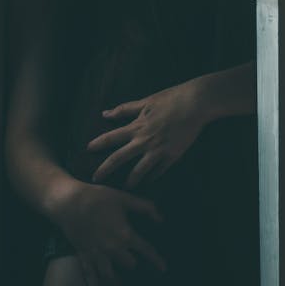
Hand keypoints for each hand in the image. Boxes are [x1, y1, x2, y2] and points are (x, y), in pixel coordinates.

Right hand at [52, 181, 165, 285]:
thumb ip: (146, 207)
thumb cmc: (99, 198)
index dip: (156, 260)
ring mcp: (97, 255)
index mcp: (125, 235)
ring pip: (111, 276)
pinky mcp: (84, 256)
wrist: (69, 202)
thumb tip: (161, 218)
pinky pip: (90, 277)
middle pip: (130, 265)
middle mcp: (112, 249)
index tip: (164, 269)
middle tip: (138, 268)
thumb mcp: (125, 198)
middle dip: (134, 265)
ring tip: (122, 285)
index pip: (146, 251)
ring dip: (118, 281)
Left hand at [87, 79, 211, 188]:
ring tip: (126, 187)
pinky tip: (149, 182)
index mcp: (137, 126)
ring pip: (139, 170)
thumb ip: (125, 110)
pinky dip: (153, 177)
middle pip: (119, 158)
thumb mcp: (146, 101)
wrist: (196, 103)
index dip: (98, 144)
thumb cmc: (171, 98)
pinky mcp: (173, 155)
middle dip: (105, 169)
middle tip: (96, 179)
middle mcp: (144, 140)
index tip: (88, 150)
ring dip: (131, 180)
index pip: (111, 137)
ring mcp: (159, 150)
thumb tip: (105, 114)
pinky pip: (159, 171)